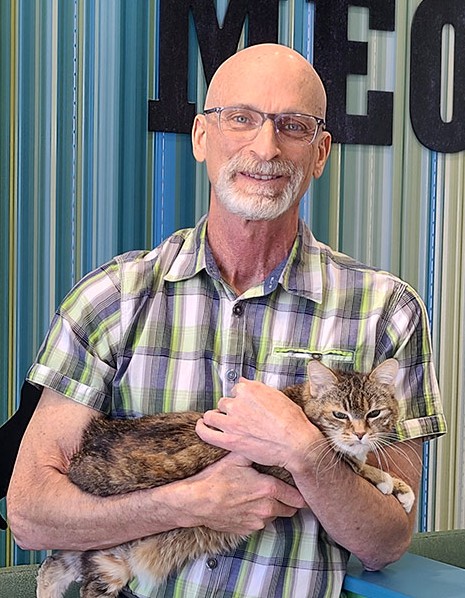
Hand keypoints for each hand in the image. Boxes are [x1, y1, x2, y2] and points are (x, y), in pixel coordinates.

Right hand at [177, 452, 305, 534]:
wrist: (196, 502)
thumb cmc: (216, 478)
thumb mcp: (236, 457)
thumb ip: (256, 450)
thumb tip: (268, 441)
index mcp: (268, 489)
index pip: (297, 497)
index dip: (301, 492)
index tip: (302, 488)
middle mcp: (267, 509)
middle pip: (291, 509)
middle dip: (289, 501)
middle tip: (283, 490)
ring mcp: (257, 522)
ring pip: (275, 516)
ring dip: (273, 508)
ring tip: (261, 495)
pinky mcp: (247, 531)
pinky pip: (260, 523)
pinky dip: (258, 515)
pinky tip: (248, 504)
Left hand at [196, 378, 321, 469]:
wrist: (296, 444)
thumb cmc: (292, 421)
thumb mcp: (278, 396)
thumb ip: (258, 388)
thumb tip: (244, 381)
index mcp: (250, 389)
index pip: (237, 389)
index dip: (241, 399)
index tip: (245, 405)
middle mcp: (238, 402)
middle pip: (224, 402)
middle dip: (230, 409)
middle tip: (240, 419)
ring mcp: (231, 421)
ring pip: (212, 415)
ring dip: (215, 417)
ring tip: (220, 422)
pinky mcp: (228, 439)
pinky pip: (205, 432)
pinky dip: (201, 428)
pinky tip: (201, 426)